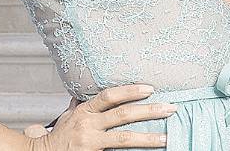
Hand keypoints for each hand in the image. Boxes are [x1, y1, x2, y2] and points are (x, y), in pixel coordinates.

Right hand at [25, 85, 173, 150]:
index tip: (151, 88)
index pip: (110, 96)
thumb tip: (87, 89)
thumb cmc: (58, 137)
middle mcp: (88, 125)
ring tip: (166, 136)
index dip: (131, 91)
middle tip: (171, 108)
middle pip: (123, 115)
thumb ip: (81, 104)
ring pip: (124, 138)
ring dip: (148, 137)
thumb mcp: (68, 116)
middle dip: (149, 111)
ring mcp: (90, 142)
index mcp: (84, 111)